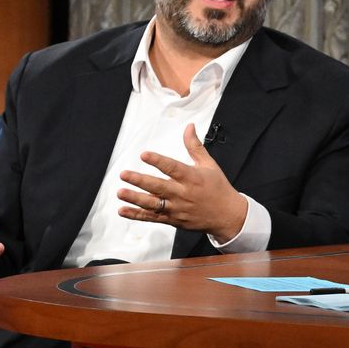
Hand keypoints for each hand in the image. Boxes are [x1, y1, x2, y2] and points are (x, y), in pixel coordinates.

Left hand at [117, 123, 248, 240]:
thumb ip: (195, 146)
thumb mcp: (209, 164)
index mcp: (192, 178)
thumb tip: (189, 127)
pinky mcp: (173, 220)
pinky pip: (152, 218)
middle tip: (125, 174)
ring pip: (153, 204)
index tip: (144, 155)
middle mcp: (183, 194)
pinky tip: (123, 210)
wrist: (227, 216)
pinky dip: (137, 215)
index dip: (158, 161)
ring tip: (121, 192)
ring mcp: (177, 208)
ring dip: (135, 198)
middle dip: (140, 181)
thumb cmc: (218, 188)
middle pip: (159, 187)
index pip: (172, 168)